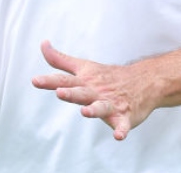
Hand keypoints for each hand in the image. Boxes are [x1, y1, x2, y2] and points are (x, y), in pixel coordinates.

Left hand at [32, 40, 153, 140]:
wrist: (144, 81)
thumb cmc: (108, 76)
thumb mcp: (84, 66)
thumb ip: (60, 60)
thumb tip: (43, 44)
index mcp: (86, 81)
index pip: (65, 80)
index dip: (50, 81)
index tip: (35, 81)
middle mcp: (97, 92)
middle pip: (82, 93)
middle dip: (72, 93)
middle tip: (60, 92)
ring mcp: (112, 104)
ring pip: (102, 107)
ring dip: (94, 110)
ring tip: (86, 111)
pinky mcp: (125, 116)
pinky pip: (123, 124)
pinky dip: (122, 129)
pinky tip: (119, 136)